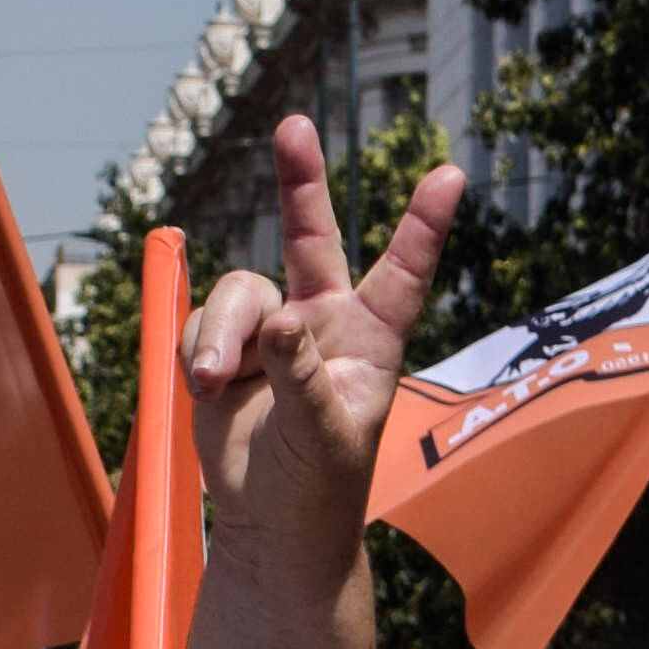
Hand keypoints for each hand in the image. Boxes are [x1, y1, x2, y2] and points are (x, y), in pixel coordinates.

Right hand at [185, 116, 465, 562]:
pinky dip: (198, 350)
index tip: (449, 175)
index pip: (402, 276)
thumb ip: (301, 377)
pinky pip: (203, 320)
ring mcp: (271, 331)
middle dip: (299, 180)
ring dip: (222, 334)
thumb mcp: (322, 437)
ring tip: (213, 385)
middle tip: (293, 124)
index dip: (423, 226)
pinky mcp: (224, 346)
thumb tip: (279, 319)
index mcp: (370, 343)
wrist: (268, 523)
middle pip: (311, 236)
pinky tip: (206, 391)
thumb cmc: (318, 488)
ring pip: (240, 292)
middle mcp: (323, 323)